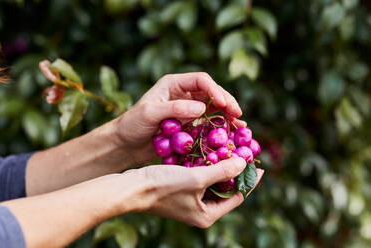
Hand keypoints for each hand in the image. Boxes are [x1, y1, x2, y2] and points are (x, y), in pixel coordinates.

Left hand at [114, 72, 245, 165]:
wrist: (125, 144)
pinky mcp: (189, 126)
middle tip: (237, 114)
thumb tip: (202, 107)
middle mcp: (183, 94)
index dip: (215, 89)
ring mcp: (188, 110)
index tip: (224, 103)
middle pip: (211, 93)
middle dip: (226, 102)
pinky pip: (208, 124)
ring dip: (227, 115)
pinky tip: (232, 132)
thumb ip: (174, 108)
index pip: (200, 80)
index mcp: (173, 84)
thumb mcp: (150, 113)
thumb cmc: (132, 125)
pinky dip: (220, 127)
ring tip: (241, 125)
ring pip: (213, 108)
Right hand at [131, 157, 263, 227]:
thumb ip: (221, 171)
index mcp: (207, 215)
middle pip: (225, 190)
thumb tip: (243, 163)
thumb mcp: (196, 178)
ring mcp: (189, 202)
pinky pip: (199, 178)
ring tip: (229, 149)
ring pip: (212, 182)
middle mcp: (199, 211)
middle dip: (234, 171)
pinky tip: (208, 151)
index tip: (259, 166)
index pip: (237, 197)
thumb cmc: (163, 187)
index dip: (249, 180)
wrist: (130, 188)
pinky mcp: (180, 192)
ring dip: (219, 166)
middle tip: (243, 154)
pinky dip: (205, 165)